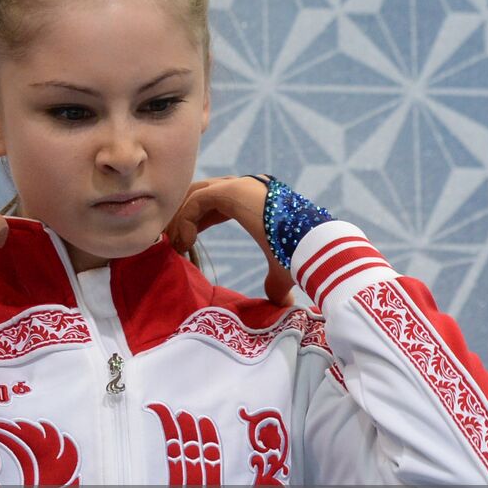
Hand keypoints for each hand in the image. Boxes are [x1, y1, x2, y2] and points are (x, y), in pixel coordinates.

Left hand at [167, 175, 294, 305]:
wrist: (316, 249)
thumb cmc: (303, 258)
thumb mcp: (283, 270)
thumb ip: (276, 283)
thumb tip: (282, 302)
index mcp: (256, 200)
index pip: (213, 202)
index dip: (195, 221)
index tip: (185, 244)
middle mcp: (247, 187)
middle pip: (199, 193)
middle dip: (182, 217)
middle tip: (172, 243)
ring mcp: (241, 185)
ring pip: (194, 194)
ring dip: (180, 218)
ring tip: (175, 245)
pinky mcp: (233, 189)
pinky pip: (197, 200)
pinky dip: (186, 219)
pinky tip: (186, 242)